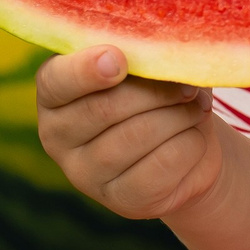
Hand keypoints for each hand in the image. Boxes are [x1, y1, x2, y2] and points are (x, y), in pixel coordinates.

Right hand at [35, 47, 229, 220]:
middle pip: (104, 108)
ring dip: (178, 116)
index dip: (86, 69)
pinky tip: (194, 135)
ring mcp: (84, 174)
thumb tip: (166, 49)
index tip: (118, 59)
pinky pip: (161, 165)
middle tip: (188, 84)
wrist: (185, 148)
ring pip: (135, 136)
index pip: (56, 80)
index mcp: (54, 93)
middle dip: (156, 91)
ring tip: (195, 107)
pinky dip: (190, 143)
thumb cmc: (159, 93)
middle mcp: (57, 136)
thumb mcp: (149, 67)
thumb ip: (145, 55)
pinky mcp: (120, 201)